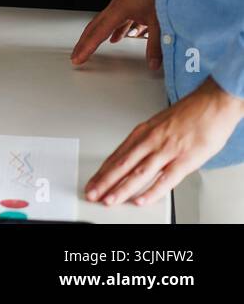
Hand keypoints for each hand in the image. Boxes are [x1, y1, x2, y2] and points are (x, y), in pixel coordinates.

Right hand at [71, 0, 159, 68]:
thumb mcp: (160, 22)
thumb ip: (155, 45)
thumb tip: (152, 64)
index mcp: (119, 10)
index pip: (98, 33)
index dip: (87, 48)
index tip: (77, 58)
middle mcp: (117, 6)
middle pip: (94, 27)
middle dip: (84, 43)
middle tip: (76, 55)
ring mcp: (122, 4)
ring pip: (103, 23)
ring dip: (96, 36)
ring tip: (90, 47)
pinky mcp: (130, 4)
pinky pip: (116, 20)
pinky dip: (113, 31)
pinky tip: (117, 38)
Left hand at [85, 78, 243, 207]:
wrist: (212, 104)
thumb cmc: (188, 114)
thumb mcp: (159, 125)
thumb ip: (147, 143)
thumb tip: (135, 158)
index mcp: (142, 133)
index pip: (117, 156)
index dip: (102, 172)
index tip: (92, 183)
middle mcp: (150, 141)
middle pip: (122, 165)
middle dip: (104, 182)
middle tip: (92, 194)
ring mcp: (166, 151)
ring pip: (138, 173)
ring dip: (121, 188)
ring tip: (109, 200)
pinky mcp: (184, 159)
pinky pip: (166, 179)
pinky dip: (152, 191)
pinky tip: (140, 200)